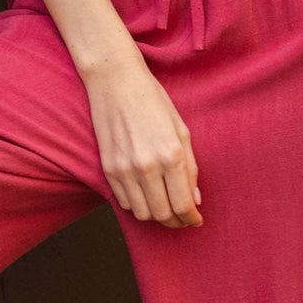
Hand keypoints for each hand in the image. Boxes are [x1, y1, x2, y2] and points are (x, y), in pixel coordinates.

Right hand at [83, 49, 202, 227]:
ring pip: (142, 213)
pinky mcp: (108, 169)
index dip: (191, 218)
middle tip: (182, 216)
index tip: (195, 220)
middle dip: (176, 221)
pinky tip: (145, 193)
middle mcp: (146, 166)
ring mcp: (124, 169)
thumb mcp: (181, 130)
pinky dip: (137, 204)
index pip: (183, 205)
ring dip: (156, 214)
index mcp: (171, 154)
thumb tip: (195, 199)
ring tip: (164, 204)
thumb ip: (190, 167)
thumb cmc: (153, 101)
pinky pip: (124, 202)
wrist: (115, 82)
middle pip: (163, 215)